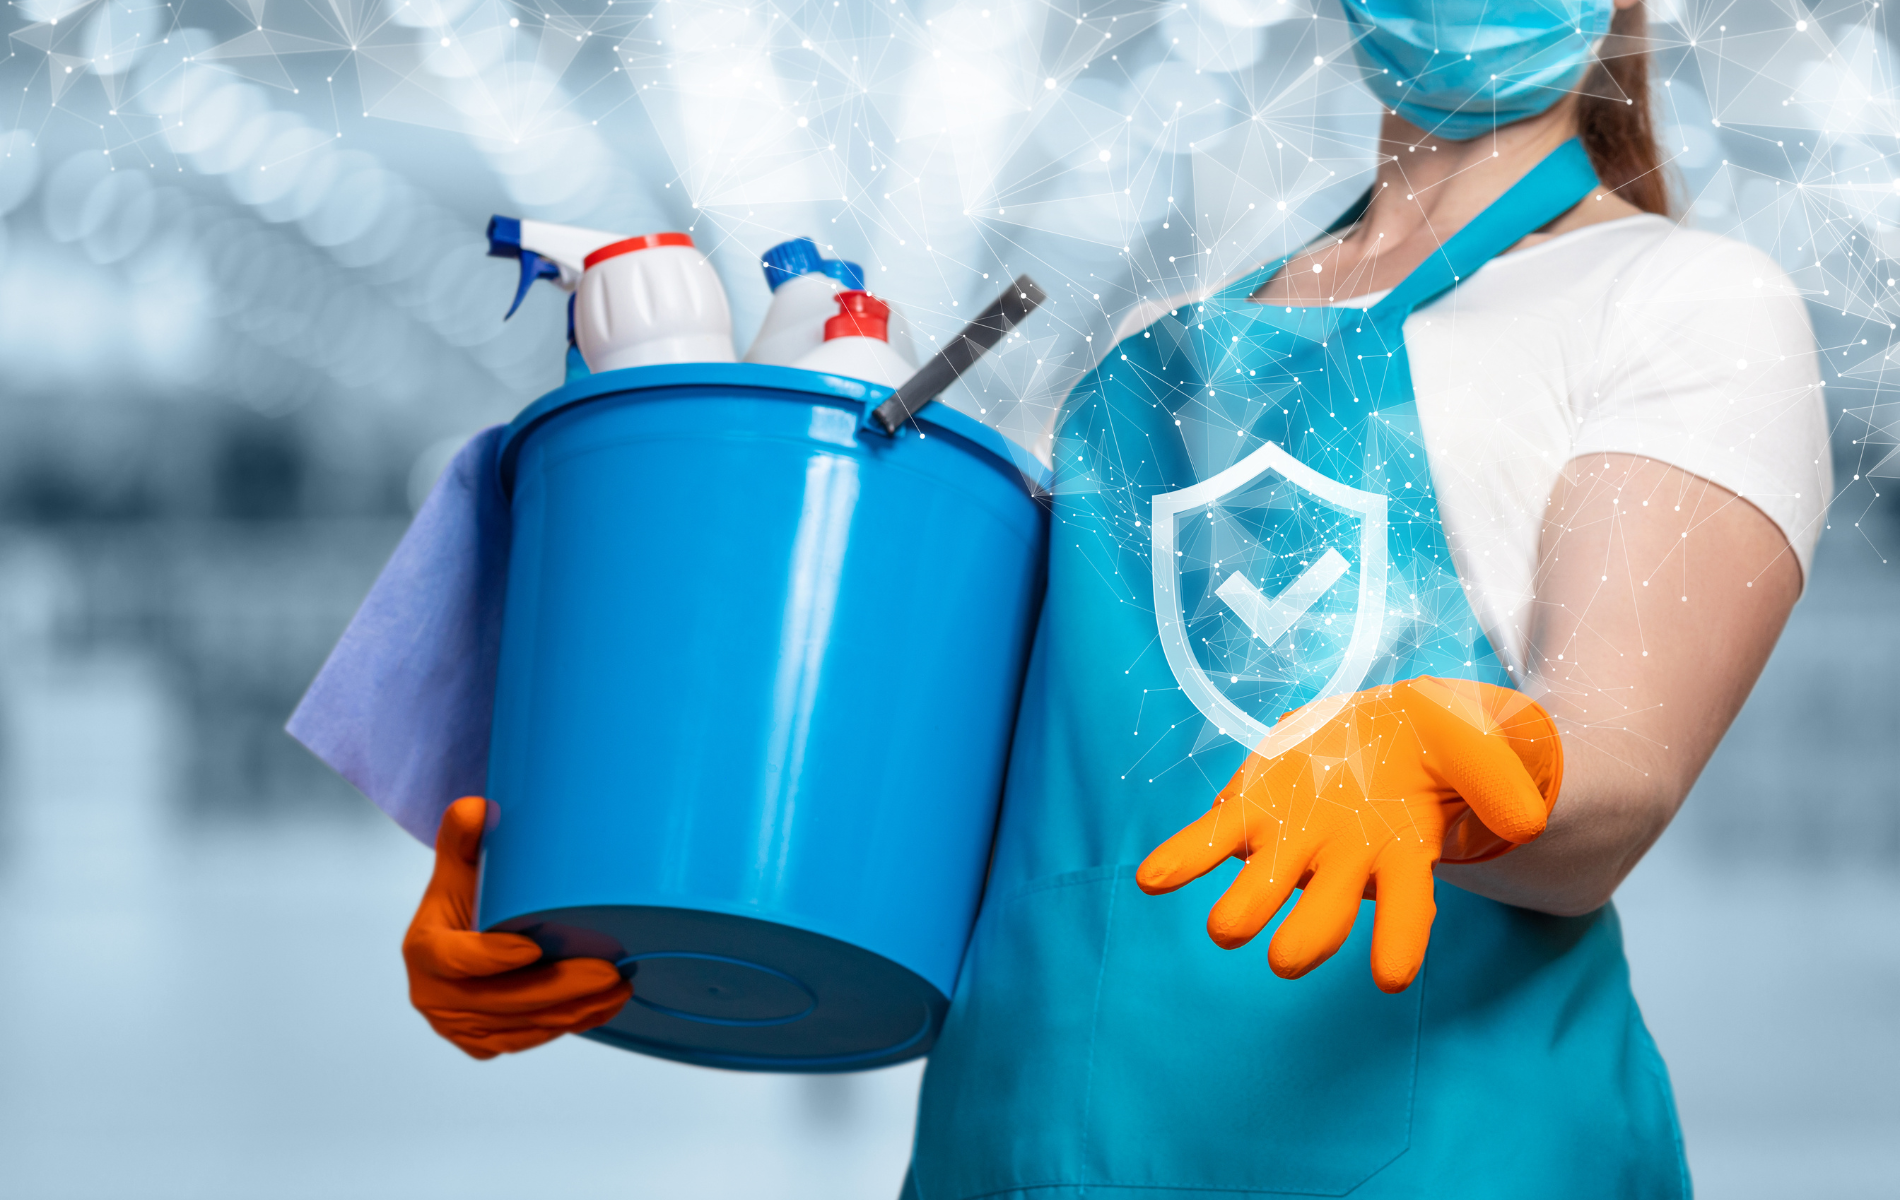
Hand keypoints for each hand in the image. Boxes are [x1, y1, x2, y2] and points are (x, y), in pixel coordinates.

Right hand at [403, 796, 631, 1058]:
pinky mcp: (480, 1043)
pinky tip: (601, 1008)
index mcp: (423, 949)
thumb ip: (463, 834)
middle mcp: (433, 996)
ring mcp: (456, 1026)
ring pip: (520, 1027)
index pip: (455, 959)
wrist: (462, 933)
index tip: (534, 947)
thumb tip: (478, 809)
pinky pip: (525, 1040)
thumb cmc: (468, 893)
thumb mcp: (462, 860)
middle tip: (609, 972)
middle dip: (560, 990)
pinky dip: (565, 1026)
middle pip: (501, 1002)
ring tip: (619, 989)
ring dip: (573, 1013)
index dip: (492, 958)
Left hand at [1135, 677, 1561, 992]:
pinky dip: (1182, 860)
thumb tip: (1526, 819)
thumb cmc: (1437, 748)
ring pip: (1266, 887)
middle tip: (1285, 957)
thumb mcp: (1476, 744)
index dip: (1398, 941)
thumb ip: (1497, 777)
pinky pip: (1213, 841)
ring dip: (1245, 907)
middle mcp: (1342, 863)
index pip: (1406, 909)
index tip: (1392, 978)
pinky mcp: (1251, 814)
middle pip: (1324, 912)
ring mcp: (1292, 843)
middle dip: (1305, 935)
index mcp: (1401, 855)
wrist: (1387, 729)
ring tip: (1224, 926)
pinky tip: (1152, 878)